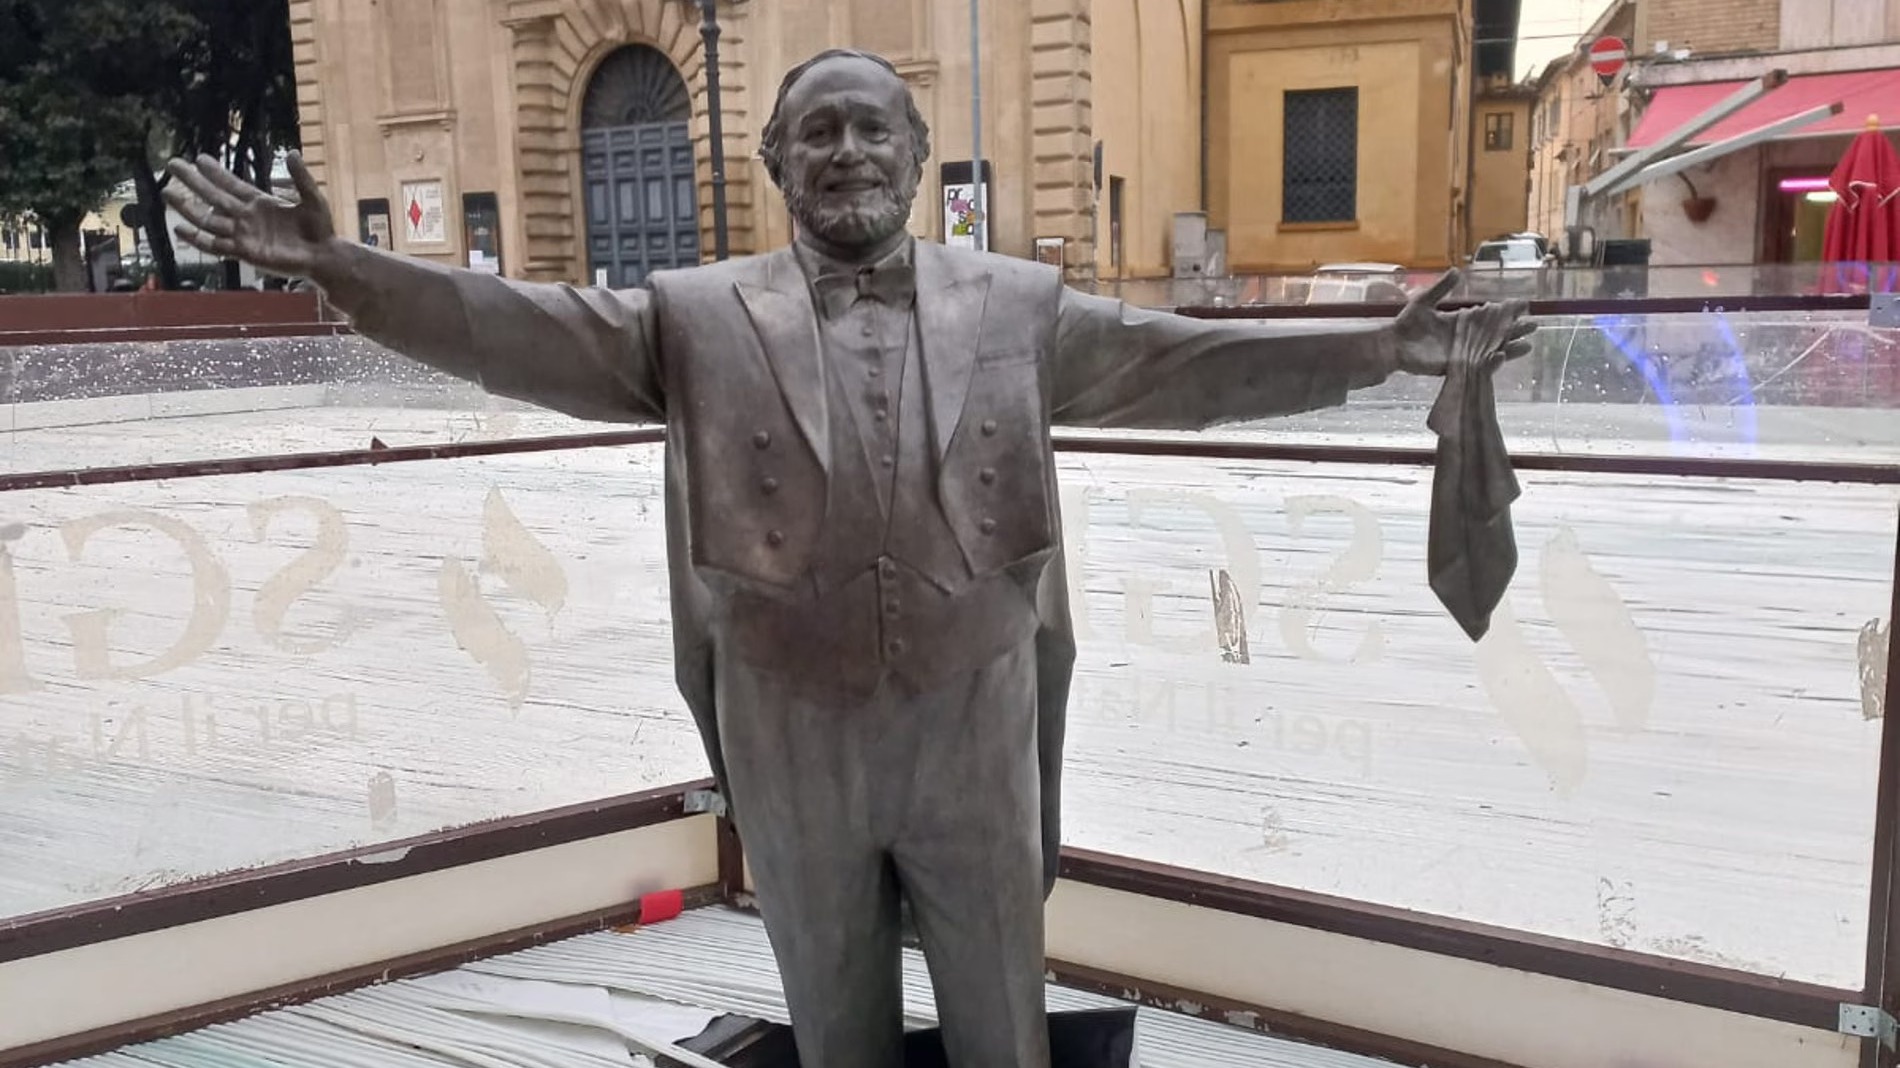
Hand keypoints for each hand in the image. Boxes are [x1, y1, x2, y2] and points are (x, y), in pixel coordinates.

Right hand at [162, 151, 336, 278]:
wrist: (324, 257)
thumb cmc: (321, 229)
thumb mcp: (313, 198)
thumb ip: (301, 177)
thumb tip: (292, 152)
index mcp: (260, 202)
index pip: (231, 184)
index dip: (216, 172)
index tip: (199, 158)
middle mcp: (247, 217)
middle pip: (213, 196)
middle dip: (193, 181)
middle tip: (173, 164)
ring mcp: (243, 234)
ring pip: (208, 219)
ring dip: (188, 207)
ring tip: (168, 193)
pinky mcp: (244, 252)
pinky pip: (215, 246)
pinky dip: (197, 239)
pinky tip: (179, 228)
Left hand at [1392, 269, 1535, 376]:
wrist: (1392, 346)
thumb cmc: (1406, 324)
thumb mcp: (1424, 302)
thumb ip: (1441, 289)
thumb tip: (1458, 271)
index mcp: (1461, 320)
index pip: (1489, 315)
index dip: (1506, 312)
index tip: (1524, 305)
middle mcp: (1465, 337)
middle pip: (1495, 333)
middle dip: (1515, 330)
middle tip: (1534, 325)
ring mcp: (1462, 353)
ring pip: (1491, 350)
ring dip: (1510, 347)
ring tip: (1529, 345)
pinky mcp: (1456, 366)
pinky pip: (1477, 365)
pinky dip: (1490, 362)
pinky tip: (1503, 356)